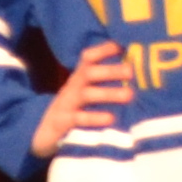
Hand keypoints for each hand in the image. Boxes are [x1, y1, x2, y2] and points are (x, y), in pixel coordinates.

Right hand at [30, 38, 134, 156]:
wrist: (42, 135)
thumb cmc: (74, 112)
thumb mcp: (85, 95)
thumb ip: (105, 86)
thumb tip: (139, 79)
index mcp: (79, 79)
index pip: (89, 58)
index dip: (103, 50)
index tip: (123, 47)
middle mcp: (72, 88)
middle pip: (88, 73)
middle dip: (110, 70)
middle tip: (131, 71)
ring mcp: (66, 105)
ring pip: (86, 94)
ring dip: (108, 93)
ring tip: (129, 95)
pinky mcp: (62, 123)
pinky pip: (78, 118)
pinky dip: (94, 118)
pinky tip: (110, 118)